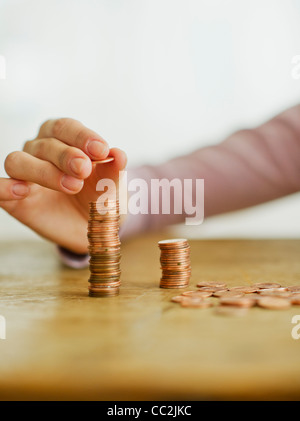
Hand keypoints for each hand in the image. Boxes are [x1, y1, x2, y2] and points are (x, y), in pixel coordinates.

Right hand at [0, 118, 126, 253]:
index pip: (66, 127)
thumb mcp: (111, 186)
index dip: (82, 136)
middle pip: (45, 143)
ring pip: (18, 161)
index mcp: (62, 138)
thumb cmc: (99, 197)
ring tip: (70, 185)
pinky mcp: (13, 198)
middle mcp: (38, 150)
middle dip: (67, 155)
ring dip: (44, 171)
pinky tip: (22, 190)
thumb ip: (113, 171)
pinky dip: (5, 186)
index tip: (101, 150)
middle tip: (84, 170)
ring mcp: (24, 174)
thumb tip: (119, 154)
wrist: (91, 227)